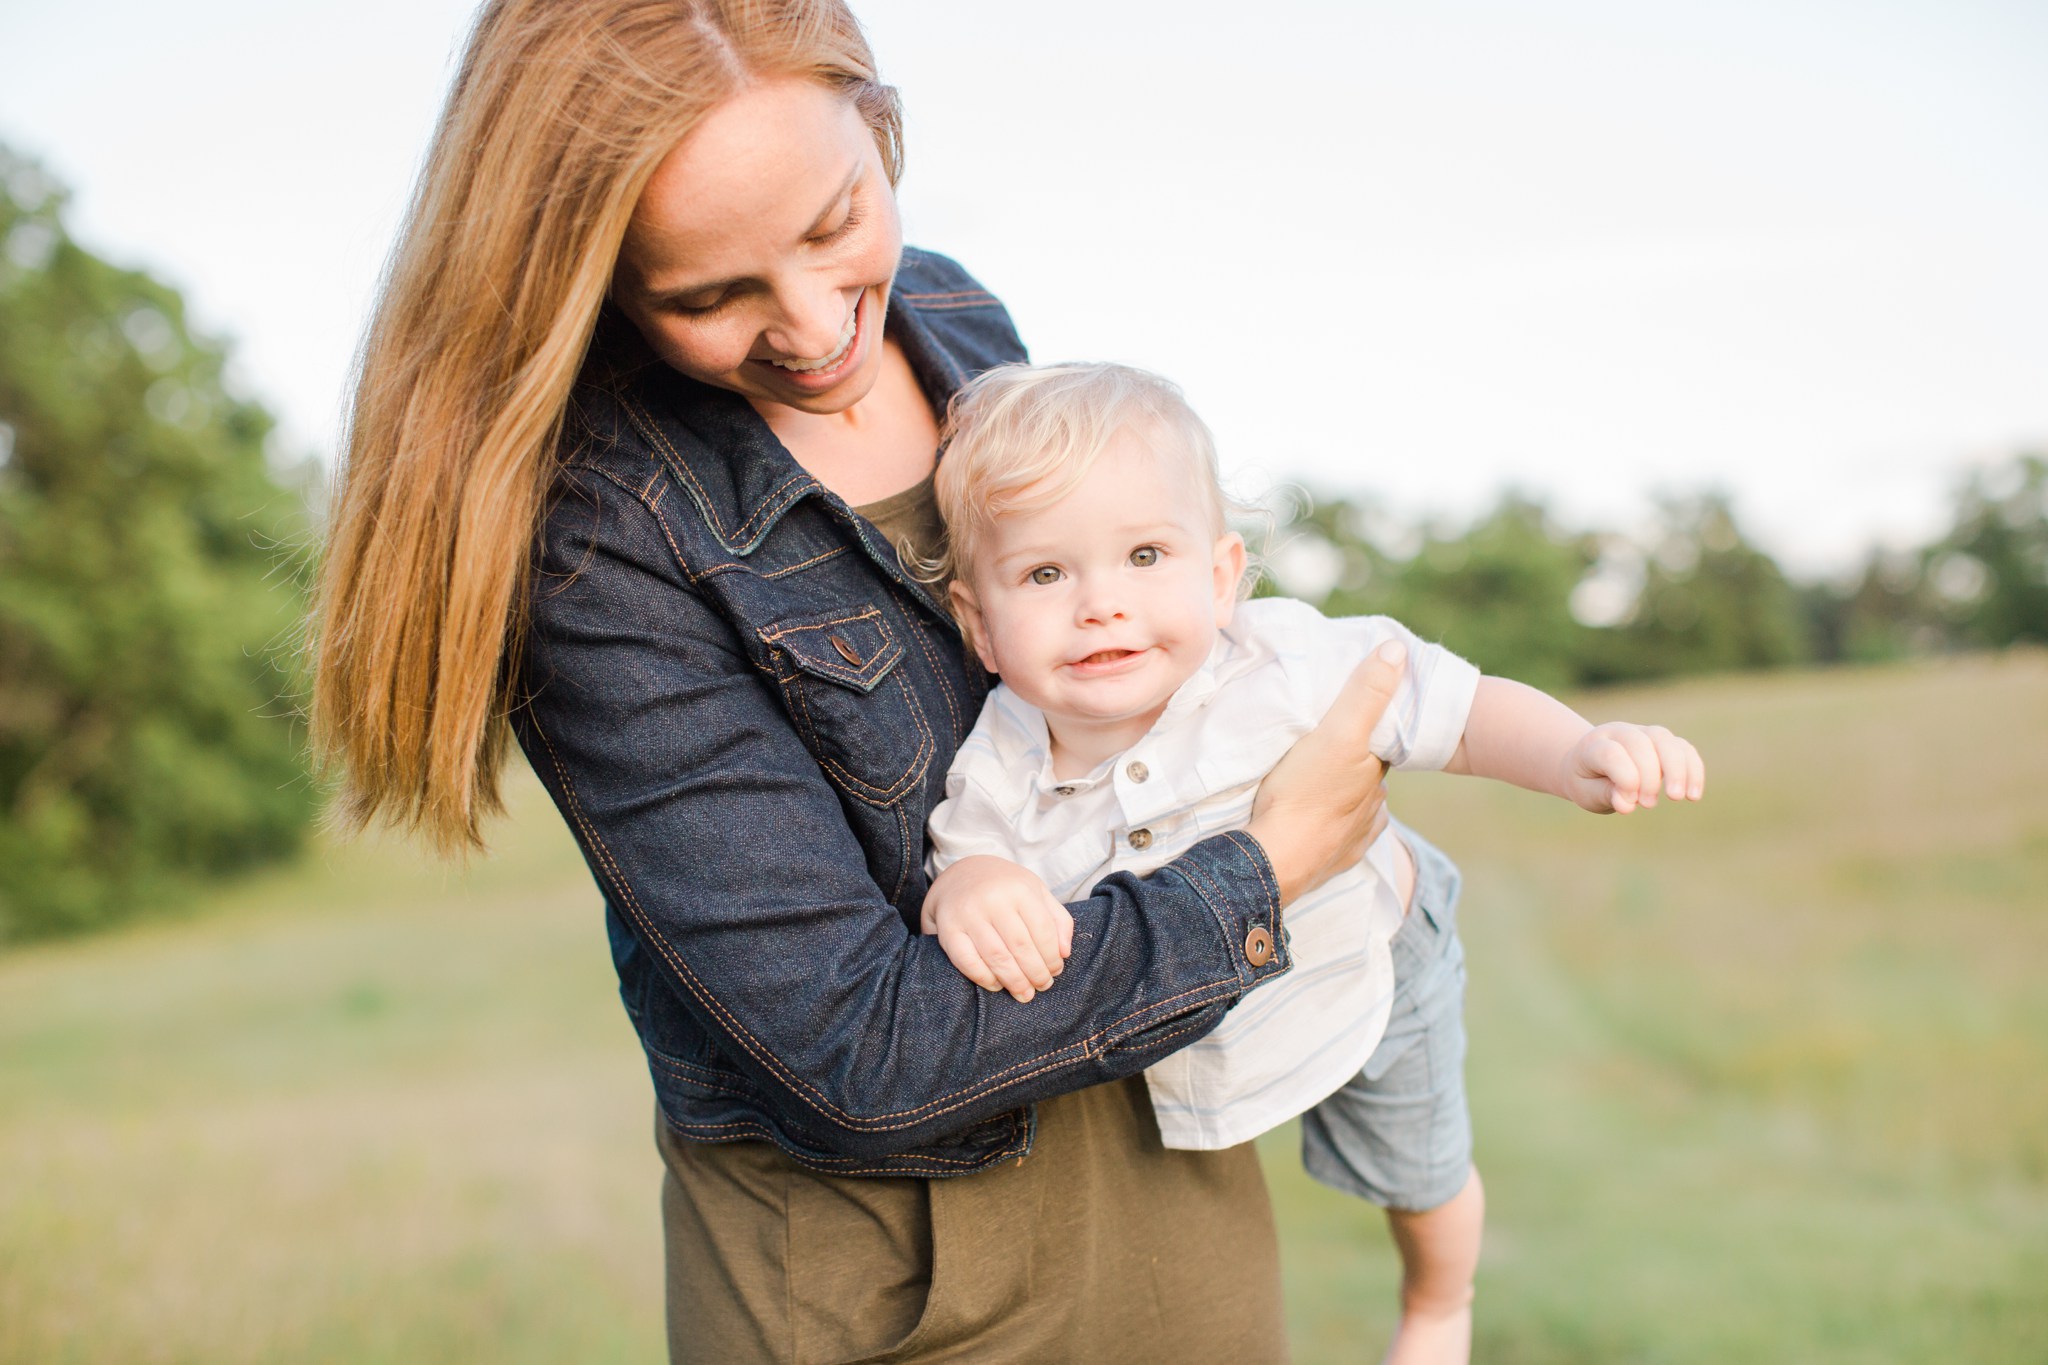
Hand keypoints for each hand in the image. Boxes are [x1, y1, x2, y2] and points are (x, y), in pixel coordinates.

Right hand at [921, 856, 1074, 1001]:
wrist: (959, 874)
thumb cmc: (1005, 888)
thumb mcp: (1036, 891)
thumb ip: (1057, 919)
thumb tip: (1064, 953)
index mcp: (1019, 889)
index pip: (1043, 930)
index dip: (1052, 957)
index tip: (1056, 971)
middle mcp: (993, 900)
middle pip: (1020, 947)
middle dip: (1035, 973)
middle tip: (1042, 986)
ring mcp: (968, 915)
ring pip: (996, 957)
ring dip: (1014, 981)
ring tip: (1024, 993)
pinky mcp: (948, 930)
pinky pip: (967, 961)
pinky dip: (984, 978)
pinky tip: (997, 985)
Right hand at [1246, 640, 1405, 904]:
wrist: (1273, 861)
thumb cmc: (1305, 794)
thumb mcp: (1337, 733)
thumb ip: (1367, 693)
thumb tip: (1398, 650)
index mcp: (1375, 777)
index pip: (1379, 746)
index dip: (1365, 730)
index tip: (1344, 720)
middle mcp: (1373, 810)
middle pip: (1364, 777)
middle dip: (1350, 765)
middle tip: (1320, 752)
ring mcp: (1353, 841)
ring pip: (1353, 810)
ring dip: (1340, 798)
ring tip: (1312, 784)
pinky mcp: (1330, 864)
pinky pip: (1337, 841)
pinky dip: (1330, 830)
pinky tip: (1315, 822)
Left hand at [1563, 722, 1705, 813]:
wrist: (1589, 764)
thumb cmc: (1587, 781)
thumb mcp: (1586, 792)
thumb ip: (1605, 795)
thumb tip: (1627, 805)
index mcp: (1594, 745)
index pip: (1611, 753)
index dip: (1624, 778)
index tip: (1629, 802)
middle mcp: (1619, 732)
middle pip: (1641, 743)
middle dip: (1650, 776)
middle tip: (1648, 805)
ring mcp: (1643, 733)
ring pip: (1666, 741)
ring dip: (1677, 770)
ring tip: (1679, 797)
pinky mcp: (1664, 742)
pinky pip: (1684, 749)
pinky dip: (1693, 770)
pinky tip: (1693, 795)